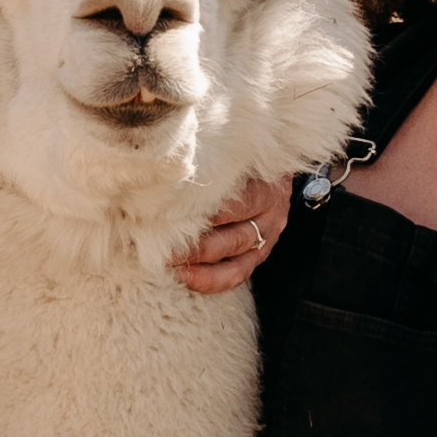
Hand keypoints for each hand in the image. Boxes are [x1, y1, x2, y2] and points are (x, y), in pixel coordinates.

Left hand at [168, 171, 288, 300]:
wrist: (274, 169)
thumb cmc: (244, 160)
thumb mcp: (234, 155)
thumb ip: (213, 164)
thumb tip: (170, 175)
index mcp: (265, 186)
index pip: (233, 202)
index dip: (200, 209)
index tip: (166, 213)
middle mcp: (269, 213)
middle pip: (232, 234)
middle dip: (195, 244)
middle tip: (162, 247)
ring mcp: (267, 236)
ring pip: (234, 256)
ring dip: (199, 263)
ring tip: (170, 264)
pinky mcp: (260, 254)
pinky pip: (238, 274)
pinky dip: (212, 280)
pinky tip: (186, 279)